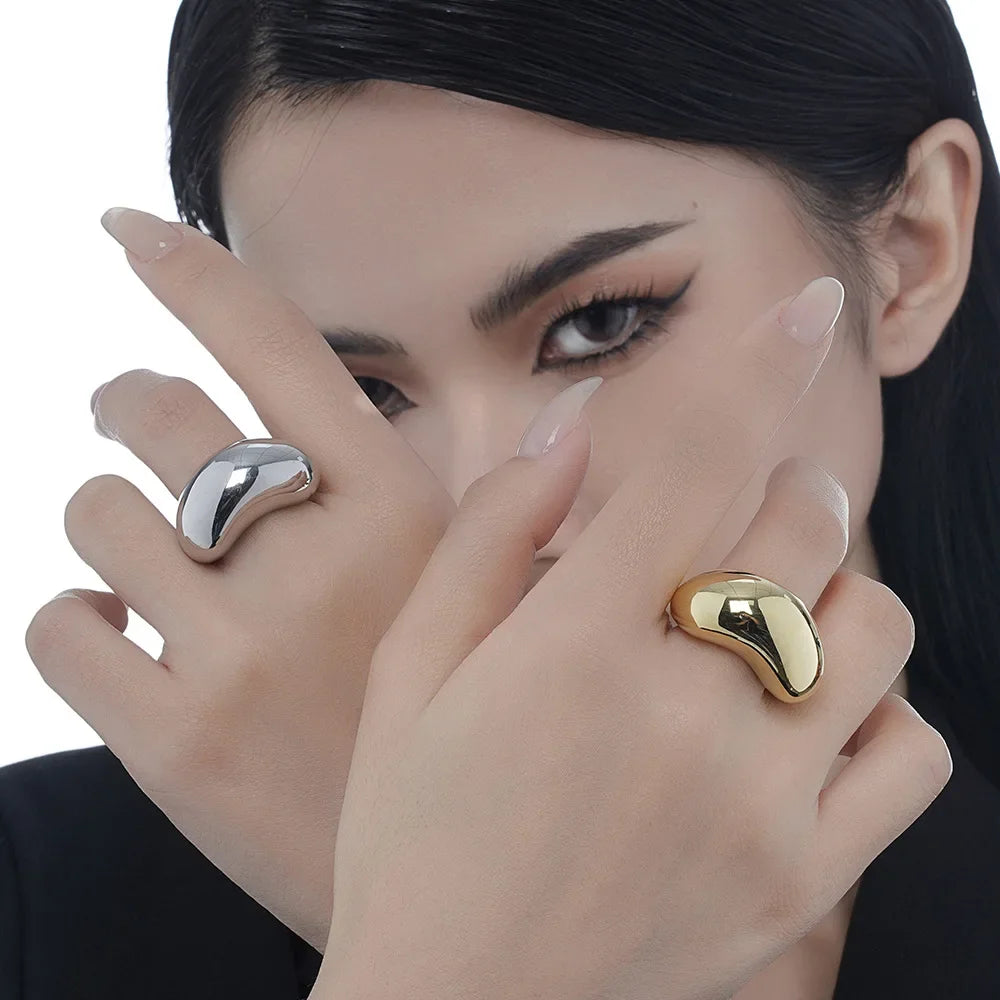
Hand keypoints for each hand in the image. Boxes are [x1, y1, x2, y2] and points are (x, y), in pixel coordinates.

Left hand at [23, 208, 457, 949]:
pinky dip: (78, 618)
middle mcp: (313, 567)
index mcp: (402, 513)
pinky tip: (125, 636)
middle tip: (143, 424)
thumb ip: (517, 504)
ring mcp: (232, 656)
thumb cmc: (492, 733)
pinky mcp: (170, 746)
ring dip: (114, 521)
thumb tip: (570, 411)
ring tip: (163, 563)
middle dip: (133, 408)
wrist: (465, 902)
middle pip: (155, 416)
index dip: (191, 270)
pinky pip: (60, 628)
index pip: (276, 344)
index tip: (127, 227)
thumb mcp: (527, 605)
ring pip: (95, 515)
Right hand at [313, 279, 952, 999]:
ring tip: (759, 618)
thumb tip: (566, 430)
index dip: (759, 368)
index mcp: (572, 651)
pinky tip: (805, 713)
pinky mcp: (804, 882)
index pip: (696, 466)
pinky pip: (908, 752)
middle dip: (779, 490)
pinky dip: (874, 707)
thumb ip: (488, 538)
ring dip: (826, 593)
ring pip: (870, 630)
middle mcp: (680, 715)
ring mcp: (759, 805)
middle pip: (800, 531)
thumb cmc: (411, 835)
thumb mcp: (410, 675)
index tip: (810, 308)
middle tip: (732, 513)